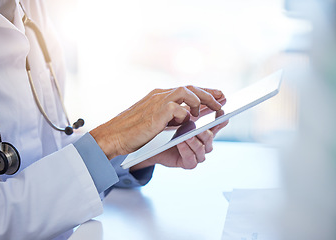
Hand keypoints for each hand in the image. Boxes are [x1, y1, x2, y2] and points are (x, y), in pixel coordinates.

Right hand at [90, 86, 223, 159]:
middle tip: (222, 100)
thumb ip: (170, 115)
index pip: (186, 89)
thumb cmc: (132, 131)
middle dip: (209, 93)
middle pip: (190, 87)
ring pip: (186, 91)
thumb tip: (189, 117)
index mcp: (159, 96)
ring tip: (209, 111)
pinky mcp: (156, 112)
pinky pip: (177, 107)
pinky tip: (187, 121)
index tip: (218, 96)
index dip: (204, 92)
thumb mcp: (154, 120)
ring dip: (201, 100)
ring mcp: (157, 102)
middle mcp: (159, 95)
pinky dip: (185, 114)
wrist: (113, 136)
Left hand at [130, 109, 228, 170]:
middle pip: (210, 136)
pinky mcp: (188, 163)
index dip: (220, 118)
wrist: (151, 148)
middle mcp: (204, 142)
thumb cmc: (167, 131)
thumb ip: (191, 109)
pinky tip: (181, 143)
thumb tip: (204, 96)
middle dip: (205, 130)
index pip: (217, 124)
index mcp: (204, 130)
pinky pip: (191, 159)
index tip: (219, 110)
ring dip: (195, 141)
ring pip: (202, 148)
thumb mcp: (178, 117)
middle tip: (199, 125)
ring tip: (188, 135)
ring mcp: (197, 154)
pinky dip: (186, 150)